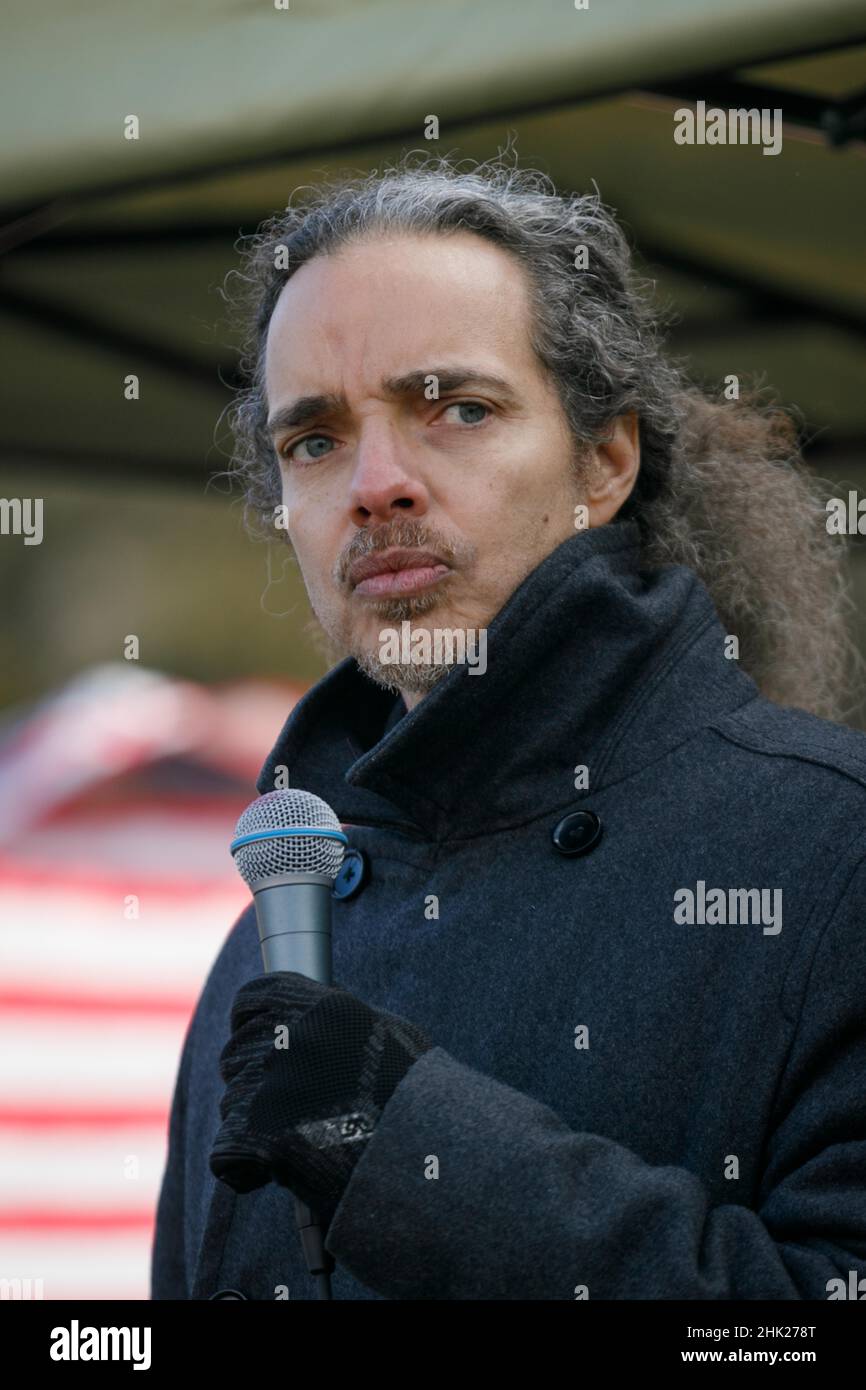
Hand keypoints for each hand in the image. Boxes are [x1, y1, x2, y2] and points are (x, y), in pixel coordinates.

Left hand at [209, 971, 433, 1218]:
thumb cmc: (418, 1100)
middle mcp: (295, 1037)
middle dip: (253, 1079)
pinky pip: (227, 1151)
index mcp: (325, 1008)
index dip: (249, 1021)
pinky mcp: (264, 1136)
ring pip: (234, 1103)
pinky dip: (244, 1167)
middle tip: (285, 1107)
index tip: (252, 1037)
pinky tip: (272, 1172)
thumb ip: (346, 1017)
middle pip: (239, 1053)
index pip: (254, 998)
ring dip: (255, 1124)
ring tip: (300, 1142)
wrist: (430, 1160)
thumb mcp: (394, 1037)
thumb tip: (320, 1003)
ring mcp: (277, 1086)